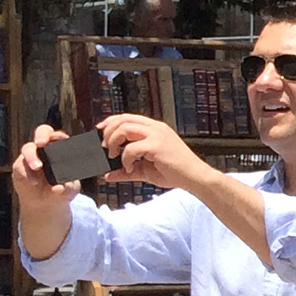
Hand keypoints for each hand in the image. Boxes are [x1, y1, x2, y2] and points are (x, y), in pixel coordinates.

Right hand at [11, 127, 81, 217]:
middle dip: (42, 135)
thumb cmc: (62, 191)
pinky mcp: (20, 167)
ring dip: (32, 156)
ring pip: (28, 148)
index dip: (59, 136)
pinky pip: (20, 165)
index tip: (60, 140)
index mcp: (61, 150)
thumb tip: (59, 188)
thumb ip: (66, 188)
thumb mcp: (69, 191)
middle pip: (42, 133)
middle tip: (41, 143)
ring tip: (38, 167)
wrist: (45, 203)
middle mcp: (45, 149)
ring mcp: (31, 156)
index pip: (60, 137)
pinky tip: (34, 182)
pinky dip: (26, 173)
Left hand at [98, 112, 215, 194]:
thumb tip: (108, 175)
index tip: (100, 130)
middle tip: (106, 147)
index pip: (128, 117)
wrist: (194, 177)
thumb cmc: (175, 172)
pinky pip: (131, 148)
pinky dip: (125, 158)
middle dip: (109, 132)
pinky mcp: (157, 145)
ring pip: (124, 128)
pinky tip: (129, 166)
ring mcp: (157, 135)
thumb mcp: (146, 170)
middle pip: (123, 120)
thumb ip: (127, 171)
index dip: (111, 122)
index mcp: (155, 129)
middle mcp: (156, 128)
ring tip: (115, 155)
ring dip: (114, 142)